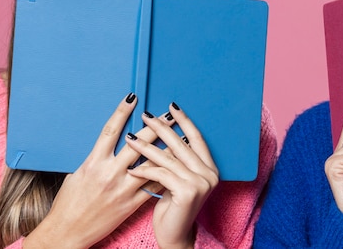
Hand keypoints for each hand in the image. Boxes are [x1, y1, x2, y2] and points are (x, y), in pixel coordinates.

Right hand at [23, 93, 166, 248]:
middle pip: (138, 143)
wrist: (66, 234)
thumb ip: (95, 157)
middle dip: (155, 127)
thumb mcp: (77, 173)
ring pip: (150, 164)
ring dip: (168, 149)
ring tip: (182, 137)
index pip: (111, 130)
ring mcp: (121, 189)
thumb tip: (108, 141)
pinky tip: (177, 166)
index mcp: (94, 162)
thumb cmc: (68, 203)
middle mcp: (109, 173)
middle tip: (168, 115)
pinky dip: (165, 174)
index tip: (133, 96)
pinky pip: (152, 187)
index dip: (122, 111)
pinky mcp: (129, 205)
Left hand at [125, 103, 218, 248]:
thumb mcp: (178, 181)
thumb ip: (177, 161)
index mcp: (211, 168)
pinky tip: (132, 167)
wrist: (174, 239)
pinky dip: (145, 169)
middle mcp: (210, 173)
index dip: (183, 120)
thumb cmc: (173, 209)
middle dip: (161, 128)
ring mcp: (200, 182)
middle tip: (146, 116)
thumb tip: (164, 133)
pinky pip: (161, 174)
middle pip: (181, 143)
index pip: (196, 137)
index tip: (170, 106)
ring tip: (131, 137)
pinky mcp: (187, 192)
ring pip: (168, 157)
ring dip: (147, 146)